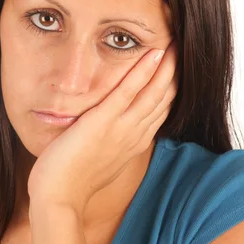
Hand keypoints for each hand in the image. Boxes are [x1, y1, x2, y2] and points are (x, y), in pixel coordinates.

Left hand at [27, 41, 177, 214]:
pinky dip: (143, 72)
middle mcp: (134, 135)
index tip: (177, 70)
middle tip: (185, 49)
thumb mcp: (102, 159)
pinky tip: (154, 54)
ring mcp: (121, 129)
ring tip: (176, 45)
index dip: (171, 88)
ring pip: (153, 93)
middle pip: (163, 99)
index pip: (160, 110)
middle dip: (176, 74)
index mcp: (134, 142)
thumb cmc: (73, 181)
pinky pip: (128, 93)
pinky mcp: (103, 122)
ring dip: (167, 67)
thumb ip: (111, 141)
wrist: (58, 198)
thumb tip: (110, 130)